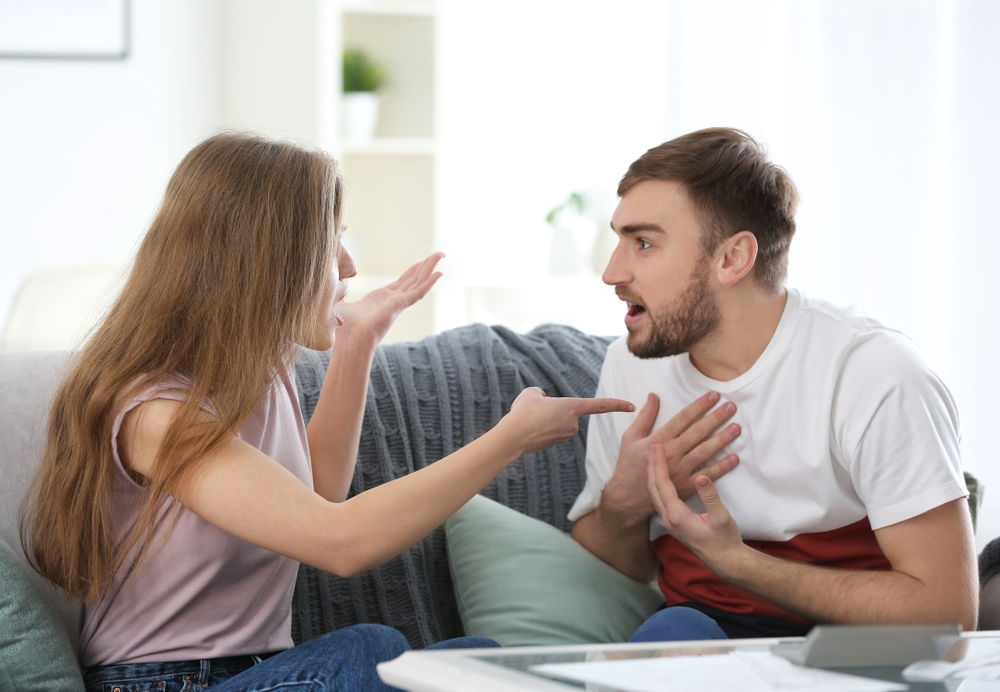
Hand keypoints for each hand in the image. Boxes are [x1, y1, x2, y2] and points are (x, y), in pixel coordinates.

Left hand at [336, 253, 443, 346]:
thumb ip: (340, 297)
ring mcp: (398, 303)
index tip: (421, 262)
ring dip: (430, 269)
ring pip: (418, 282)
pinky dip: (429, 283)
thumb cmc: (344, 328)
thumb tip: (331, 291)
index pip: (401, 282)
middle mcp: (392, 300)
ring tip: (440, 256)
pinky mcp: (400, 305)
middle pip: (413, 279)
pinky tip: (438, 274)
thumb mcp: (341, 306)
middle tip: (438, 255)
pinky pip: (418, 292)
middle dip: (425, 266)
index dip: (412, 272)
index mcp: (381, 299)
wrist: (349, 340)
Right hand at [500, 387, 634, 455]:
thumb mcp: (531, 393)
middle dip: (552, 409)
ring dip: (544, 419)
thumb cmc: (523, 412)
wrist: (512, 437)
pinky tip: (528, 429)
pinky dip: (540, 429)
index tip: (631, 405)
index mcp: (573, 408)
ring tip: (529, 420)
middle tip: (534, 409)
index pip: (600, 405)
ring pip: (556, 422)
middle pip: (566, 411)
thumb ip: (541, 394)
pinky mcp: (554, 444)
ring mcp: (564, 436)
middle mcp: (573, 424)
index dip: (617, 404)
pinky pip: (550, 431)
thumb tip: (543, 401)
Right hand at [603, 391, 740, 521]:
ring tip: (736, 428)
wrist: (628, 497)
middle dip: (716, 418)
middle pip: (698, 432)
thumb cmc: (629, 465)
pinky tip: (735, 457)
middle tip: (731, 407)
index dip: (700, 405)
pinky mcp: (686, 485)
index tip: (714, 396)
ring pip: (705, 451)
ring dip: (722, 439)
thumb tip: (653, 396)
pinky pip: (707, 474)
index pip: (683, 418)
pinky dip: (722, 466)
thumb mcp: (630, 437)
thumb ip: (644, 416)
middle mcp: (672, 453)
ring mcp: (680, 470)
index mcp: (659, 440)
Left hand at [647, 443, 744, 573]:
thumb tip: (701, 477)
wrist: (726, 561)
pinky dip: (659, 485)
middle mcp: (669, 519)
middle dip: (652, 466)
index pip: (663, 485)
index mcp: (677, 516)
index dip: (659, 464)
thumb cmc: (725, 541)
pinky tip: (662, 478)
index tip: (657, 447)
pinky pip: (661, 500)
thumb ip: (710, 498)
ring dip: (653, 475)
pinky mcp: (675, 524)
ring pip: (656, 495)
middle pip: (654, 488)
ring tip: (653, 459)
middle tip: (652, 447)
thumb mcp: (721, 518)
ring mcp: (670, 523)